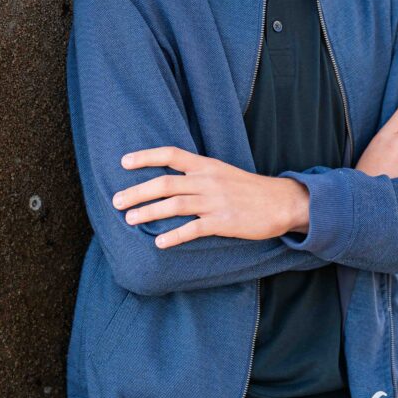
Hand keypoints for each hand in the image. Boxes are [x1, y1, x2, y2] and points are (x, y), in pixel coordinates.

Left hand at [112, 147, 309, 248]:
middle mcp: (207, 180)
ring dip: (148, 212)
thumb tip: (172, 181)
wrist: (282, 202)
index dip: (146, 157)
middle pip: (165, 183)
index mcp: (207, 165)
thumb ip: (199, 175)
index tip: (124, 162)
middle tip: (116, 202)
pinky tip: (159, 242)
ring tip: (130, 220)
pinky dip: (173, 236)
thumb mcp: (223, 173)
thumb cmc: (250, 189)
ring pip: (174, 205)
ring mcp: (215, 201)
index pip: (171, 155)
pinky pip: (192, 229)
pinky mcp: (223, 222)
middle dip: (137, 192)